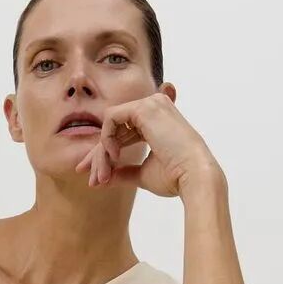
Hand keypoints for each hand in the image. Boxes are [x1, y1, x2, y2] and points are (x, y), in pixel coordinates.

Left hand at [74, 87, 221, 197]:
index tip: (94, 176)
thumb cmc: (175, 177)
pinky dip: (106, 139)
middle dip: (98, 156)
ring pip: (110, 125)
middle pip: (114, 130)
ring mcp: (150, 104)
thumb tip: (105, 178)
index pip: (123, 133)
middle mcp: (154, 107)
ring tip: (102, 176)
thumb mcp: (143, 174)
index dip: (105, 153)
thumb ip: (124, 172)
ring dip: (101, 153)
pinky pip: (111, 119)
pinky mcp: (144, 107)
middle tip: (89, 178)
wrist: (193, 177)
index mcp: (157, 122)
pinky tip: (113, 157)